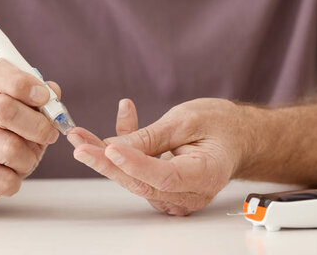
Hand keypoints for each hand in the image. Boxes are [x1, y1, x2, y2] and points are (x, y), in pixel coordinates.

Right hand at [0, 58, 60, 213]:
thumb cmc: (4, 140)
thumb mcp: (26, 117)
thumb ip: (41, 102)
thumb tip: (54, 91)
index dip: (22, 83)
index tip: (44, 97)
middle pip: (4, 109)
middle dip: (38, 126)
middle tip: (50, 135)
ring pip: (8, 148)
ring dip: (29, 158)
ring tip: (26, 160)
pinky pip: (1, 178)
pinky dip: (15, 181)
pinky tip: (9, 176)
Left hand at [67, 98, 252, 214]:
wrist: (237, 136)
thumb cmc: (221, 126)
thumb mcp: (188, 119)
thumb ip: (152, 136)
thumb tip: (114, 145)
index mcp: (205, 175)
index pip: (164, 177)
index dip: (134, 164)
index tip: (109, 148)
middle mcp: (189, 193)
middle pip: (140, 182)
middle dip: (105, 162)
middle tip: (78, 144)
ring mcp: (174, 196)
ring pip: (132, 179)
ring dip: (104, 155)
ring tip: (80, 134)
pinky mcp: (161, 189)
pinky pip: (135, 173)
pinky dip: (121, 150)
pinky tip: (117, 122)